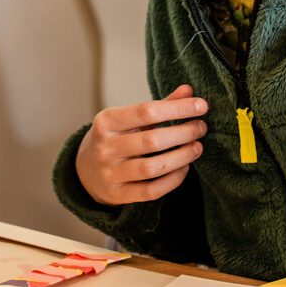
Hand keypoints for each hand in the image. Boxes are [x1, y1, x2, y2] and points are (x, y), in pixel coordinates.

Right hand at [76, 84, 207, 205]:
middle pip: (152, 140)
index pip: (147, 111)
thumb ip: (160, 106)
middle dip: (183, 133)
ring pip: (152, 168)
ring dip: (181, 157)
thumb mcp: (129, 118)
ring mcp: (110, 173)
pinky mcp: (117, 195)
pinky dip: (172, 180)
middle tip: (201, 128)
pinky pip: (151, 191)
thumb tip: (189, 91)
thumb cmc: (115, 137)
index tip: (201, 106)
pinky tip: (184, 168)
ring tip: (197, 147)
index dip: (177, 108)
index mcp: (107, 121)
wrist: (84, 170)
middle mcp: (105, 147)